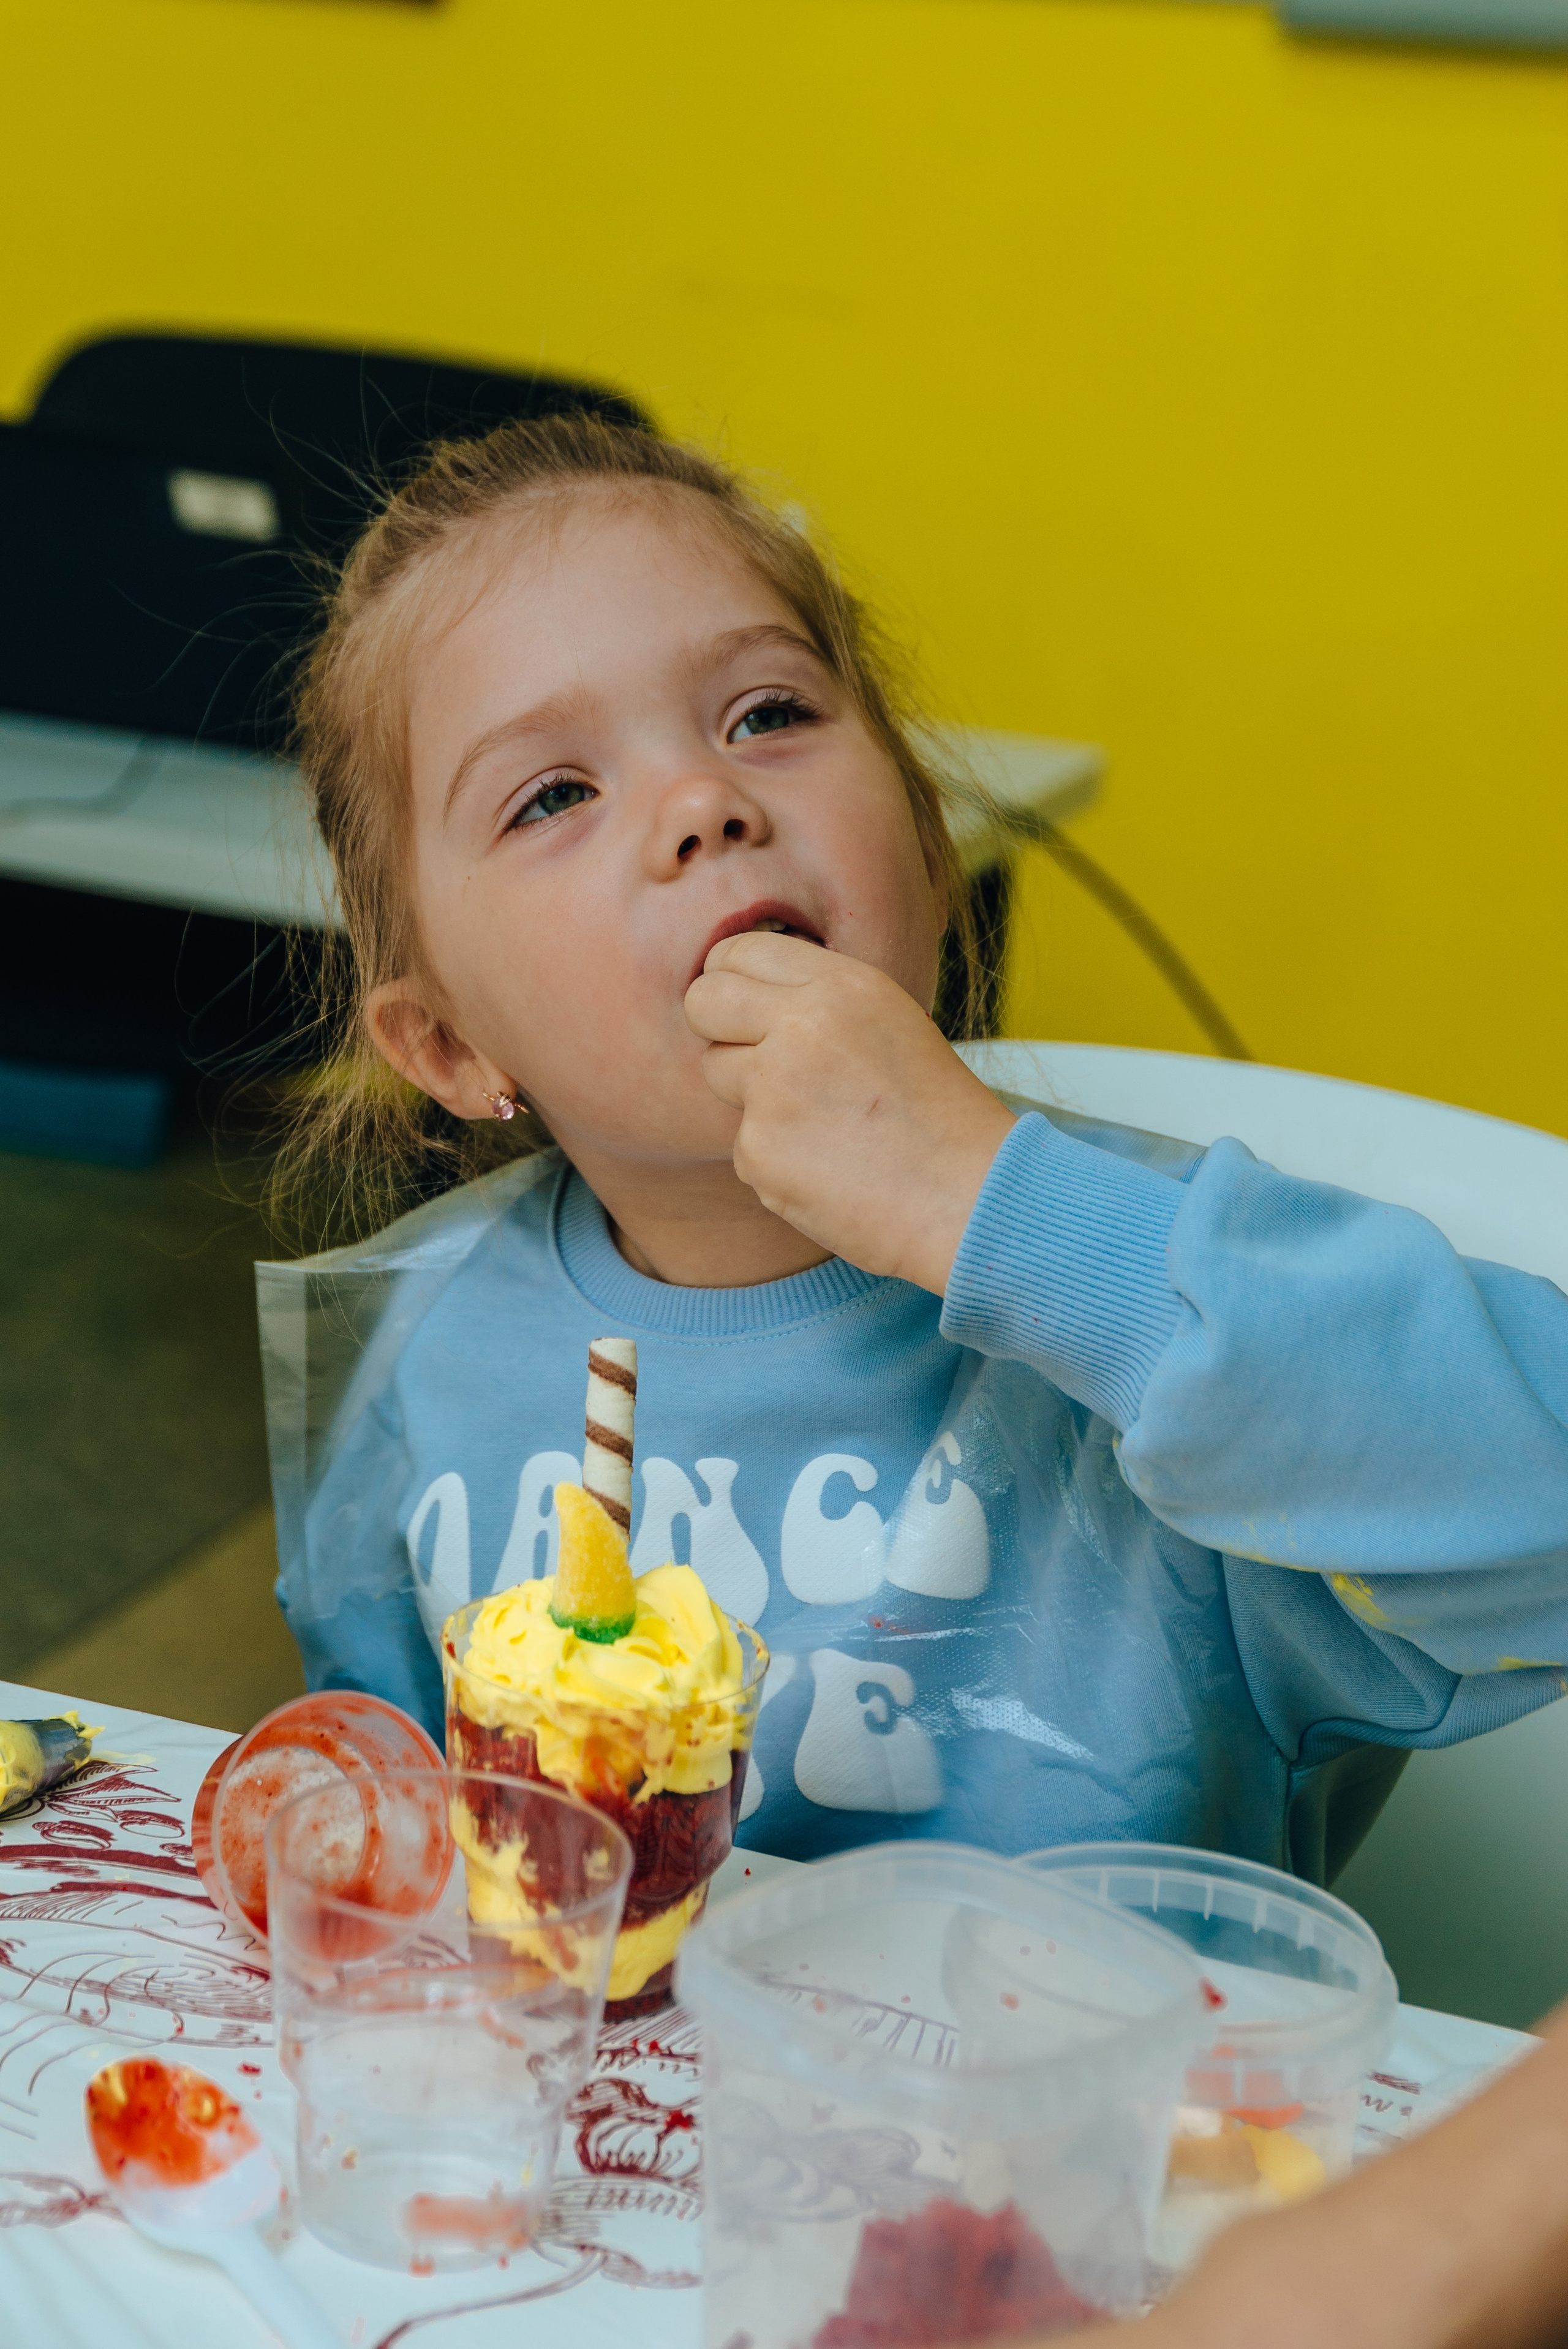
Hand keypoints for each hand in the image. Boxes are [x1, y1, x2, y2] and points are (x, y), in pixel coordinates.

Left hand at [683, 933, 1015, 1292]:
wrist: (967, 1196)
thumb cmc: (937, 1114)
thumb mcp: (889, 1023)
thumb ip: (819, 1002)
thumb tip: (746, 996)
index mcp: (839, 985)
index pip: (737, 952)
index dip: (733, 980)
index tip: (745, 1006)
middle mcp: (799, 1026)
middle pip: (703, 1001)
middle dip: (717, 1025)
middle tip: (754, 1056)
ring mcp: (772, 1089)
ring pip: (717, 1072)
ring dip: (751, 1096)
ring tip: (821, 1122)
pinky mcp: (757, 1151)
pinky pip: (744, 1144)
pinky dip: (776, 1159)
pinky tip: (829, 1169)